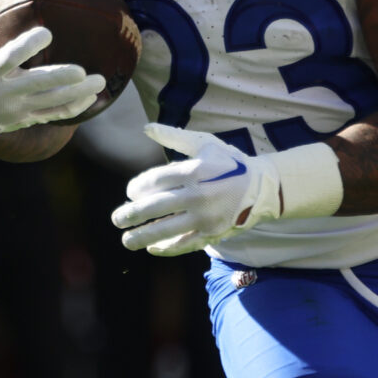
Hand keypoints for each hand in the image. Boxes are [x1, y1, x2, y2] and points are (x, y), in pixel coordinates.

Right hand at [0, 0, 104, 142]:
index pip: (10, 58)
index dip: (28, 47)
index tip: (47, 33)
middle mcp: (4, 93)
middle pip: (37, 85)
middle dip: (60, 78)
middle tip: (83, 70)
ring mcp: (17, 109)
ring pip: (51, 102)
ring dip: (77, 94)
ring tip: (100, 82)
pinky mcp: (26, 119)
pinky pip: (54, 114)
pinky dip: (74, 107)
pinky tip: (92, 97)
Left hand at [110, 124, 342, 256]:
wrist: (260, 187)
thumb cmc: (228, 162)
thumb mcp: (204, 143)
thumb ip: (173, 136)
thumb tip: (145, 128)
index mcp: (194, 171)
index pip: (155, 181)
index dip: (137, 188)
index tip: (130, 193)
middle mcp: (198, 195)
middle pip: (155, 207)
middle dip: (132, 215)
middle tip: (116, 219)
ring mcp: (205, 217)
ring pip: (167, 230)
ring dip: (143, 237)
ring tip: (126, 240)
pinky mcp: (212, 233)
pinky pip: (185, 244)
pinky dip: (167, 248)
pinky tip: (152, 248)